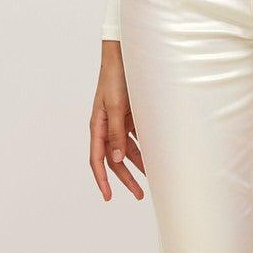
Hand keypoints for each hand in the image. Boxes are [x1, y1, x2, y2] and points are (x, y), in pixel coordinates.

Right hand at [90, 41, 147, 200]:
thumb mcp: (116, 108)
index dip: (102, 179)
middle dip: (126, 178)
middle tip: (140, 194)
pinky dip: (145, 148)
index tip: (108, 197)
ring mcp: (118, 121)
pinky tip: (155, 156)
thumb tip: (117, 160)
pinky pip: (137, 137)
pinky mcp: (130, 115)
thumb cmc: (116, 79)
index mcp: (97, 126)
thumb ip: (116, 134)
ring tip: (153, 178)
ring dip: (138, 164)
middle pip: (114, 159)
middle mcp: (106, 126)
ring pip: (127, 150)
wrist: (124, 56)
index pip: (97, 159)